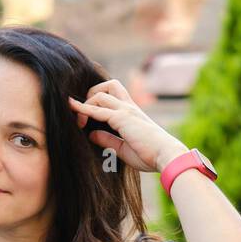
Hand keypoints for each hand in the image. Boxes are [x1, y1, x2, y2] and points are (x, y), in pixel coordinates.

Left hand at [68, 79, 187, 173]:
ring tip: (79, 121)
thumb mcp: (123, 148)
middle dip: (92, 93)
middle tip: (83, 112)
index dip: (98, 99)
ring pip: (100, 94)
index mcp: (131, 113)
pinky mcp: (122, 118)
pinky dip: (84, 109)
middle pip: (108, 85)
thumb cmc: (150, 155)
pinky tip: (74, 110)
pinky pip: (99, 110)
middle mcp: (129, 107)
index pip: (114, 95)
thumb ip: (107, 140)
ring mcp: (126, 110)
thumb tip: (91, 134)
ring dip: (85, 104)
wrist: (166, 156)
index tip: (85, 115)